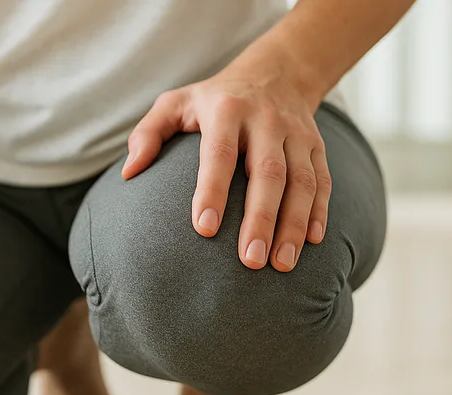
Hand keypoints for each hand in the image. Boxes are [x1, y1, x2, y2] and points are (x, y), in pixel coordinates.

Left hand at [122, 62, 330, 271]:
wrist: (275, 73)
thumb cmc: (212, 100)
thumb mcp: (175, 103)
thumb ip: (148, 133)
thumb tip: (128, 172)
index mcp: (226, 111)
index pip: (220, 155)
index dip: (213, 191)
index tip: (204, 229)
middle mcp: (266, 121)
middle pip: (268, 174)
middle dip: (261, 219)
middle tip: (250, 261)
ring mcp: (296, 134)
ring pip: (302, 181)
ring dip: (293, 225)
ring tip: (282, 264)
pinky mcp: (317, 146)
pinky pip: (323, 180)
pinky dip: (320, 212)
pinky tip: (313, 242)